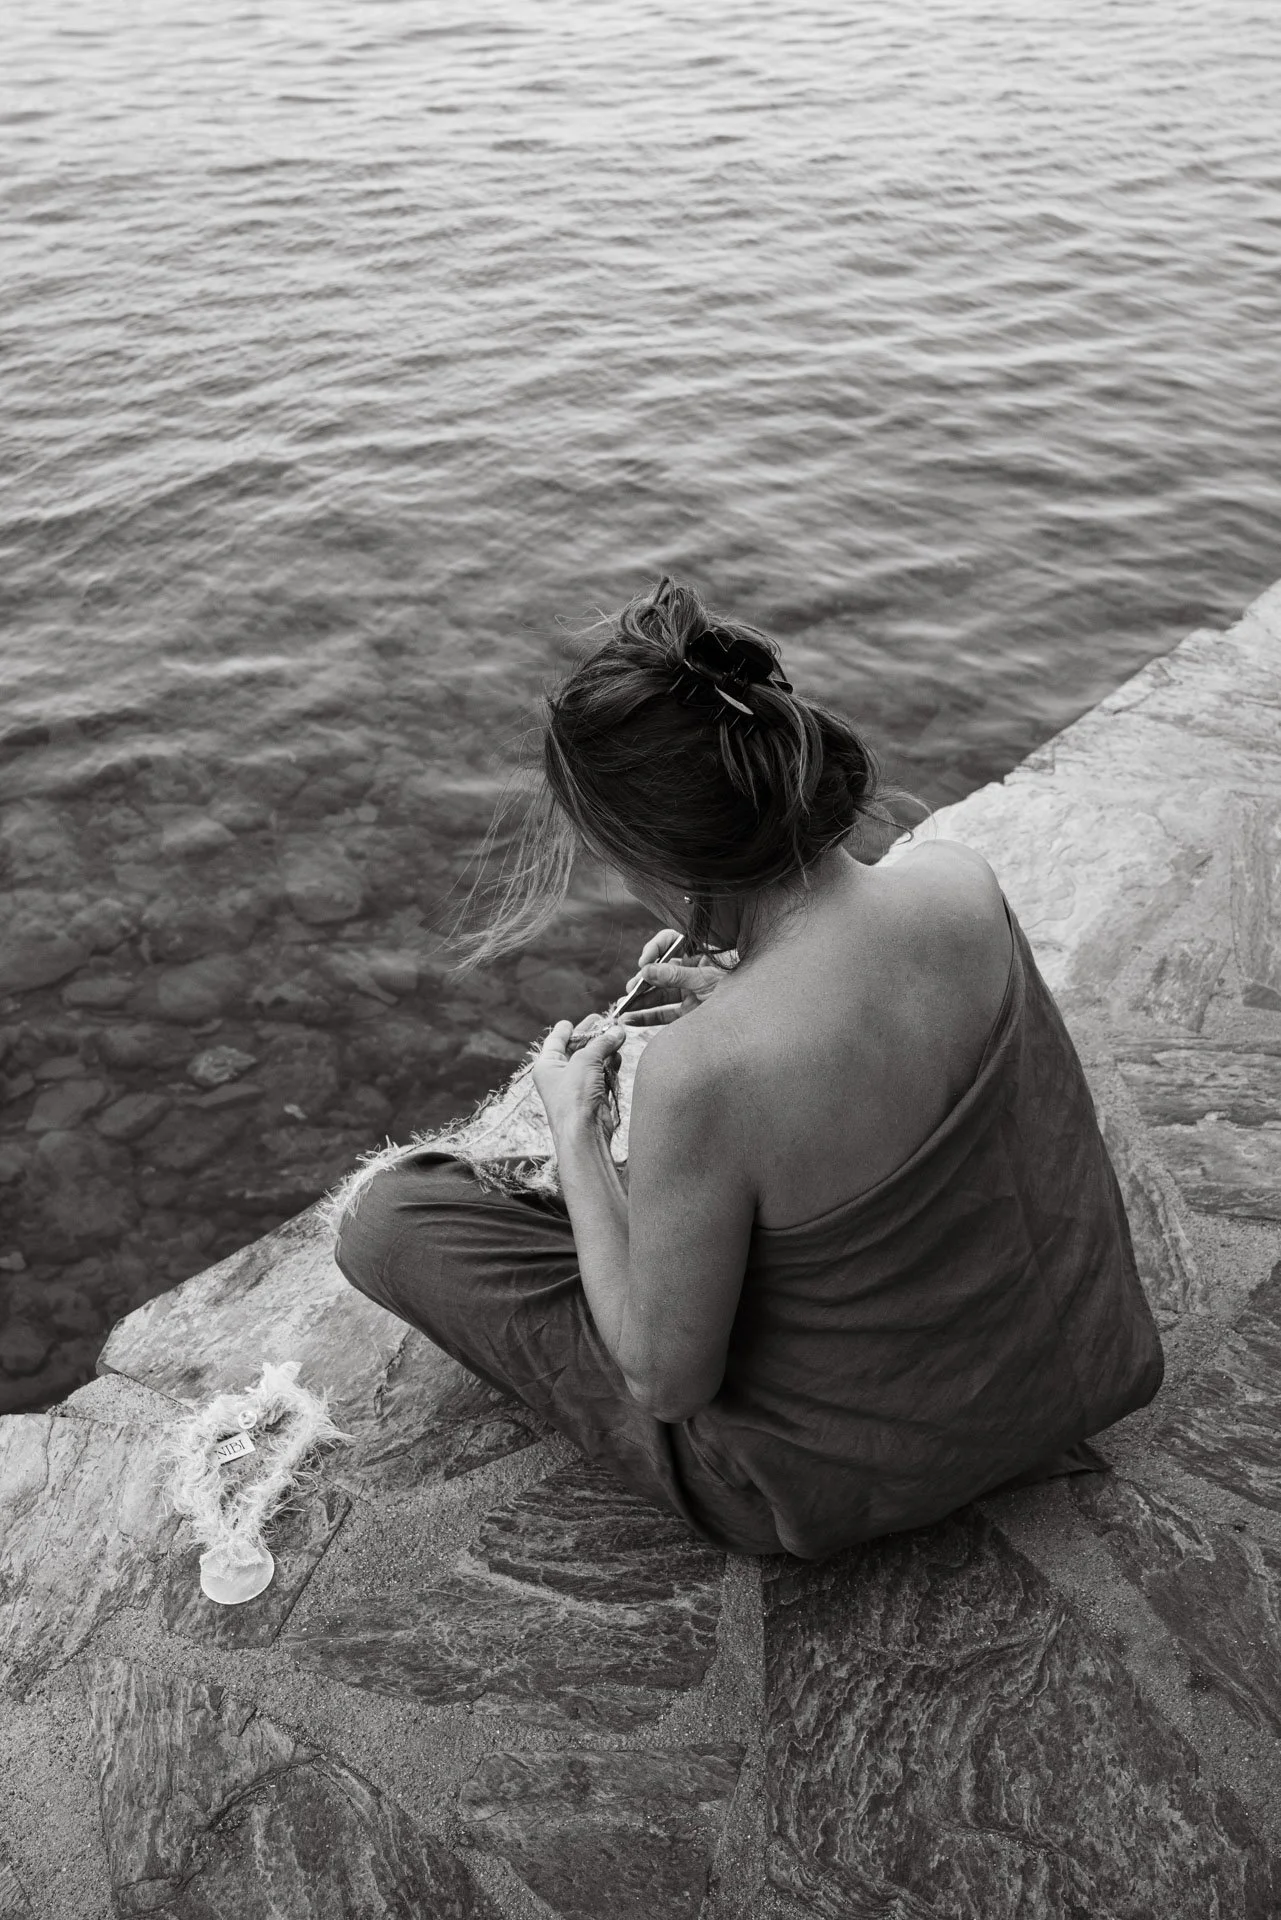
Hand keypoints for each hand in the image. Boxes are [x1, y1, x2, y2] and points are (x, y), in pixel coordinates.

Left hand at [532, 1019, 626, 1142]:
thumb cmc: (574, 1098)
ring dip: (605, 1050)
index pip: (556, 1040)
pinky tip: (618, 1056)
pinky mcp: (592, 1096)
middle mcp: (559, 1076)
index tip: (574, 1021)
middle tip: (606, 1023)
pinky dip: (610, 1065)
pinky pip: (601, 1075)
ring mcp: (576, 1087)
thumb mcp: (585, 1060)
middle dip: (593, 1036)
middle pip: (576, 1049)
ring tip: (618, 1036)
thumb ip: (601, 1043)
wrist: (584, 1133)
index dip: (567, 1029)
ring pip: (592, 1061)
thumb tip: (616, 1031)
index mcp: (547, 1065)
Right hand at [617, 927, 733, 1027]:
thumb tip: (646, 970)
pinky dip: (647, 1018)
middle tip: (632, 988)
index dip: (655, 949)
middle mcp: (691, 972)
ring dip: (640, 1000)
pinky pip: (664, 1015)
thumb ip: (676, 975)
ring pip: (659, 995)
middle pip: (660, 972)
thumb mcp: (705, 980)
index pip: (671, 943)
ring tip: (624, 1007)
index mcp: (698, 955)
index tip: (645, 961)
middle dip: (643, 980)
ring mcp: (689, 993)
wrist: (756, 1019)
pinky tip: (631, 1020)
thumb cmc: (739, 990)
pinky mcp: (689, 1014)